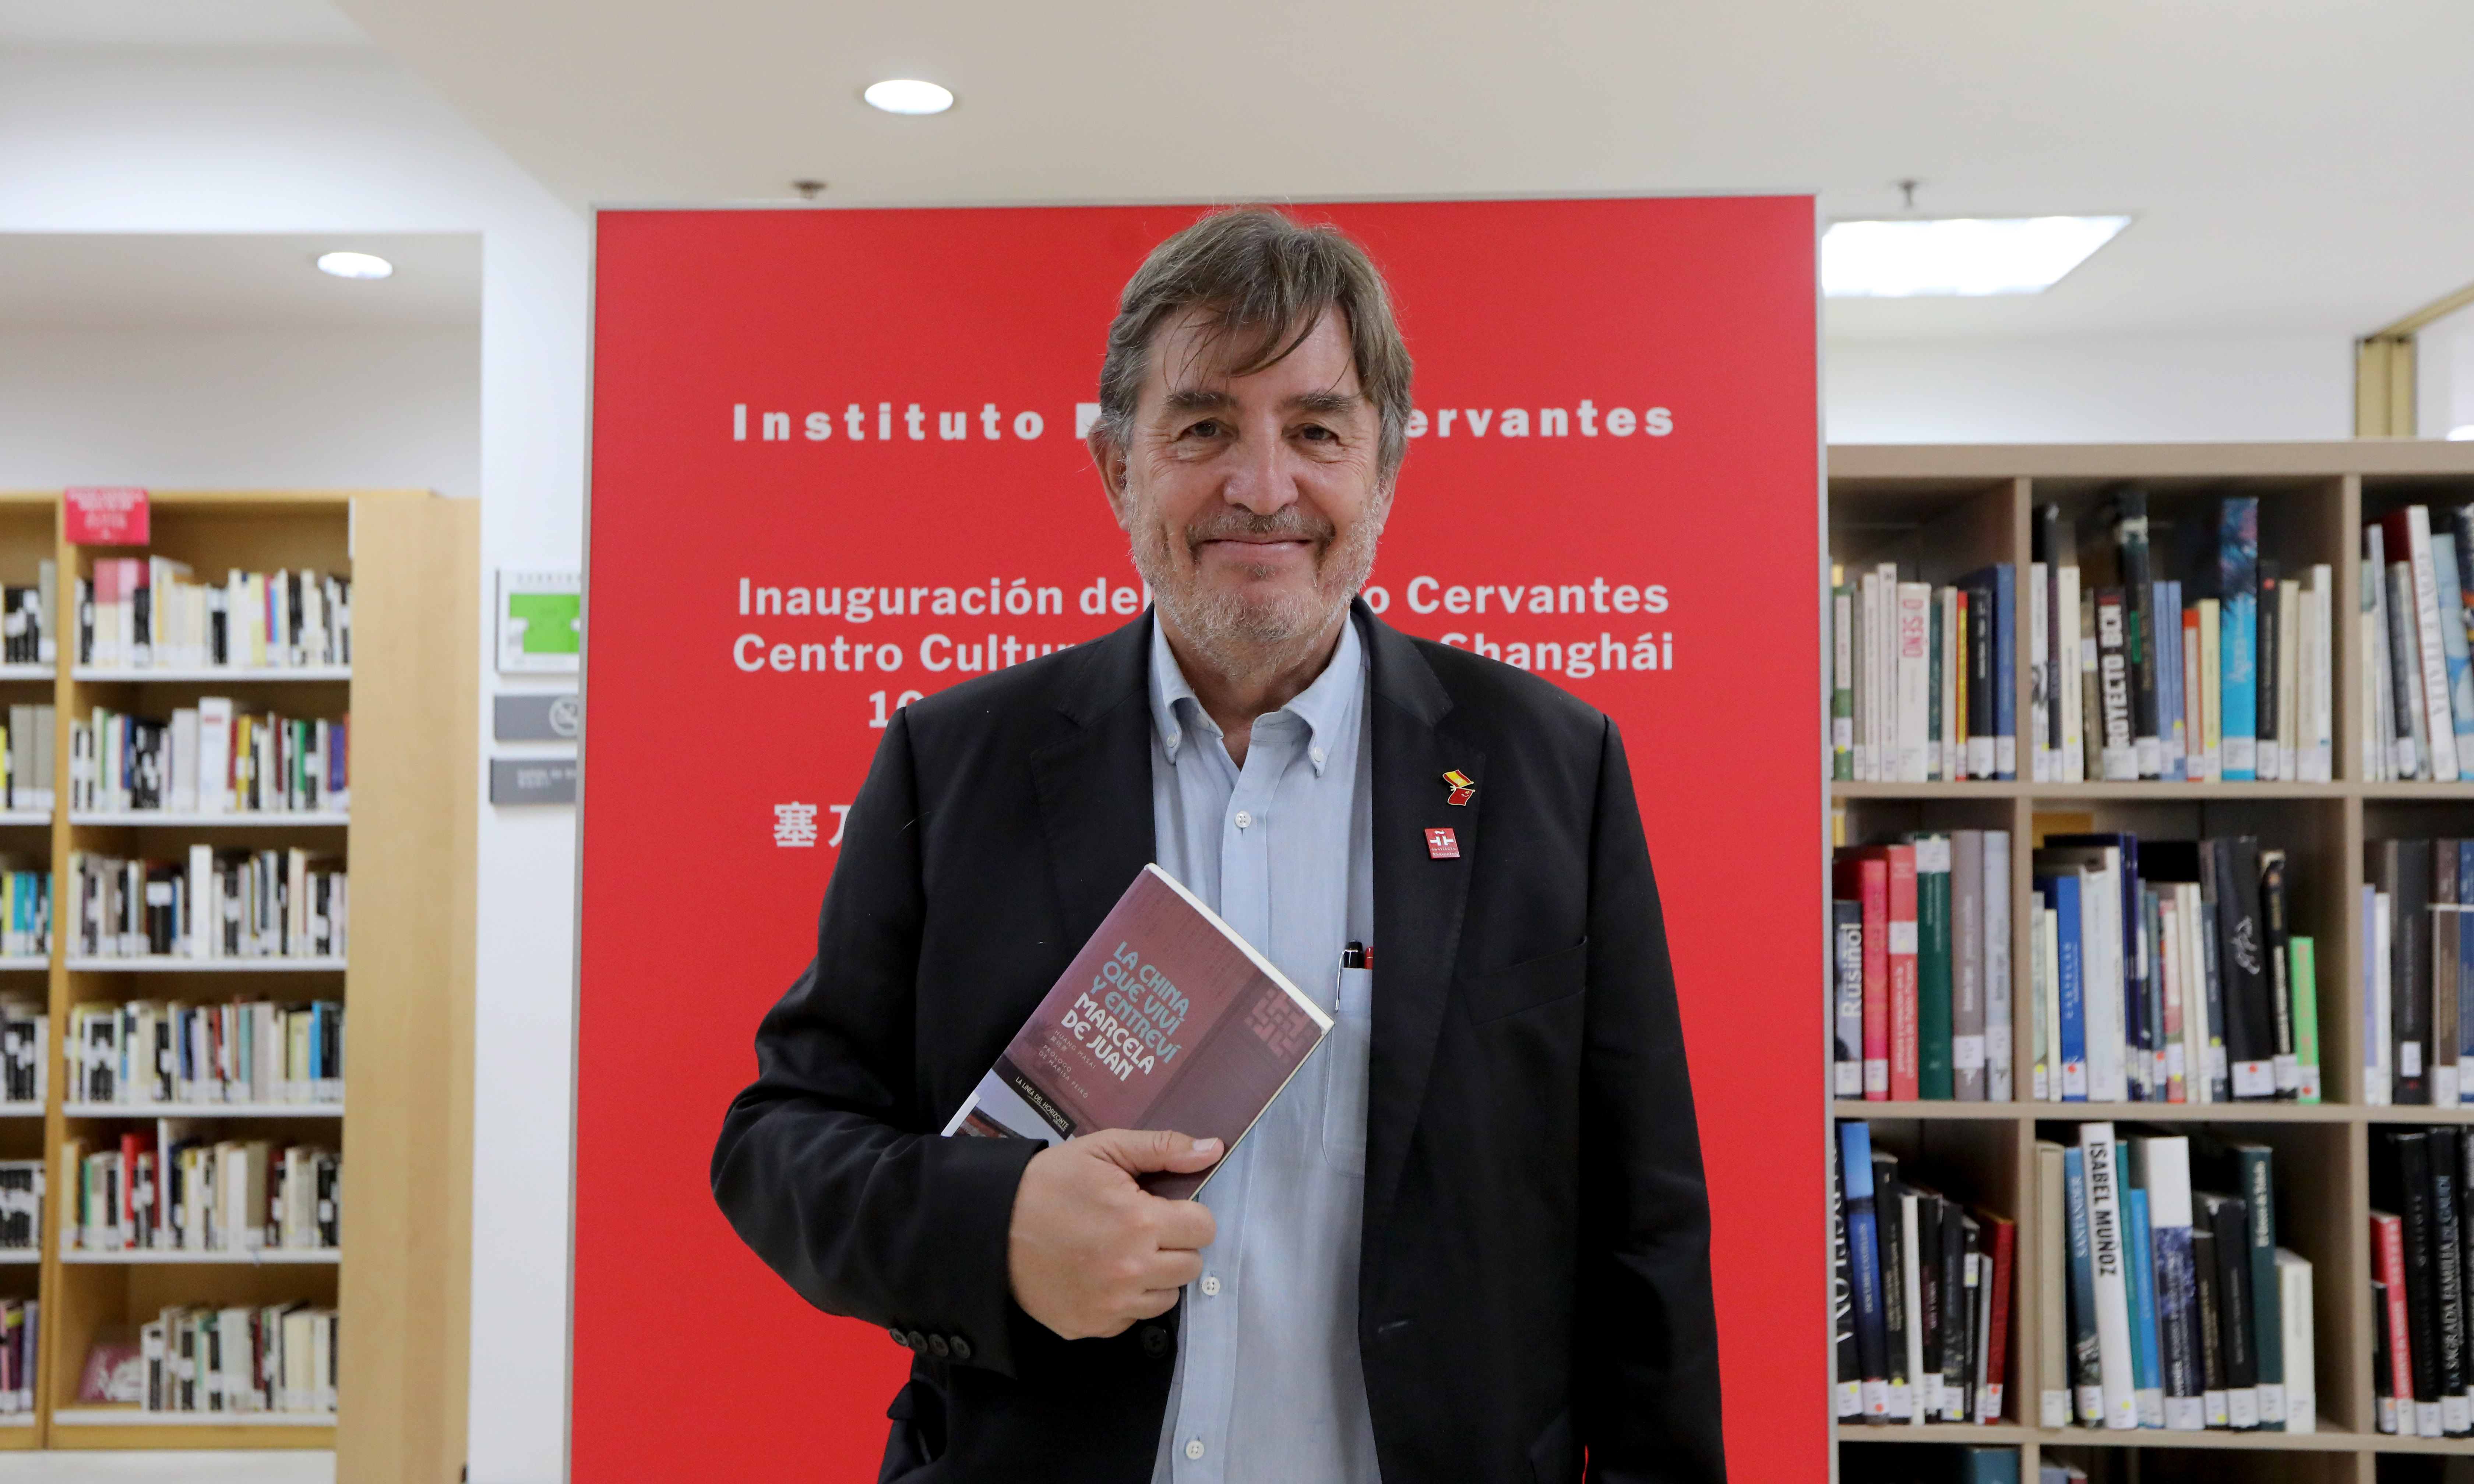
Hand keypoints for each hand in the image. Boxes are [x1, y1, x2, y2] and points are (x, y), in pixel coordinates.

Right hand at [1006, 1129, 1221, 1339]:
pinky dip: (1124, 1301)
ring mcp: (1110, 1305)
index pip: (1204, 1229)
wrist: (990, 1227)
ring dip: (1154, 1276)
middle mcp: (1131, 1270)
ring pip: (1167, 1297)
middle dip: (1174, 1245)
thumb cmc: (1048, 1183)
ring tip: (1121, 1252)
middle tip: (1141, 1230)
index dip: (1188, 1215)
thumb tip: (1213, 1149)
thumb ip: (1163, 1148)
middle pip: (1191, 1266)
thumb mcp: (1104, 1149)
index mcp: (1139, 1223)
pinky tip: (1100, 1276)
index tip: (1163, 1209)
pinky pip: (1132, 1319)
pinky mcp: (1090, 1326)